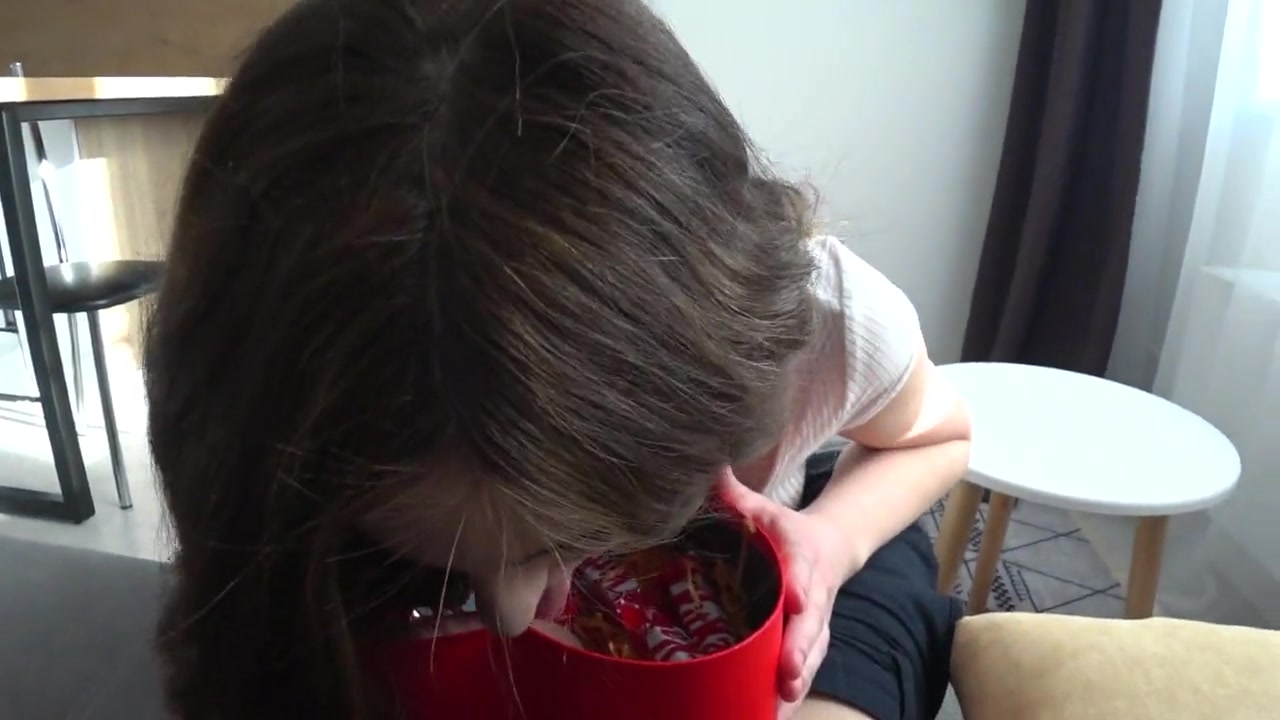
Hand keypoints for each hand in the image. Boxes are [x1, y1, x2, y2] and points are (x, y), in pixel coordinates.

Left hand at [716, 469, 849, 716]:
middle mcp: (812, 595)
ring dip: (797, 681)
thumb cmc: (784, 531)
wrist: (830, 548)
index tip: (795, 600)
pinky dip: (788, 696)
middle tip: (789, 674)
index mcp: (801, 556)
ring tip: (781, 704)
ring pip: (810, 655)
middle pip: (810, 626)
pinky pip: (802, 672)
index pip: (802, 570)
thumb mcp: (764, 509)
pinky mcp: (809, 645)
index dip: (799, 585)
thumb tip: (709, 469)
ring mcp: (814, 623)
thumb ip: (736, 495)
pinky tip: (770, 715)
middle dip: (800, 650)